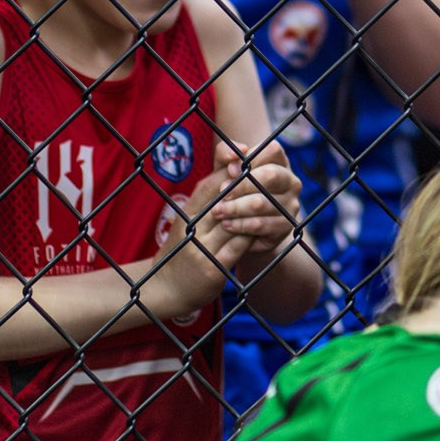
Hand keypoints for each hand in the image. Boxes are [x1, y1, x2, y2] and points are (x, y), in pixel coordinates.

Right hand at [151, 143, 301, 317]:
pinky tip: (266, 227)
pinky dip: (253, 235)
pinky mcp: (212, 270)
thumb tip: (233, 161)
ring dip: (254, 210)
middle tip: (271, 170)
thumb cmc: (183, 247)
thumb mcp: (189, 218)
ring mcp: (201, 251)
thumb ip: (209, 193)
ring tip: (273, 197)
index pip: (208, 185)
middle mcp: (191, 229)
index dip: (227, 167)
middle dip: (247, 184)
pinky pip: (238, 248)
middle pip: (222, 200)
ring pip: (234, 223)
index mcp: (186, 213)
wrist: (166, 287)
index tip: (247, 152)